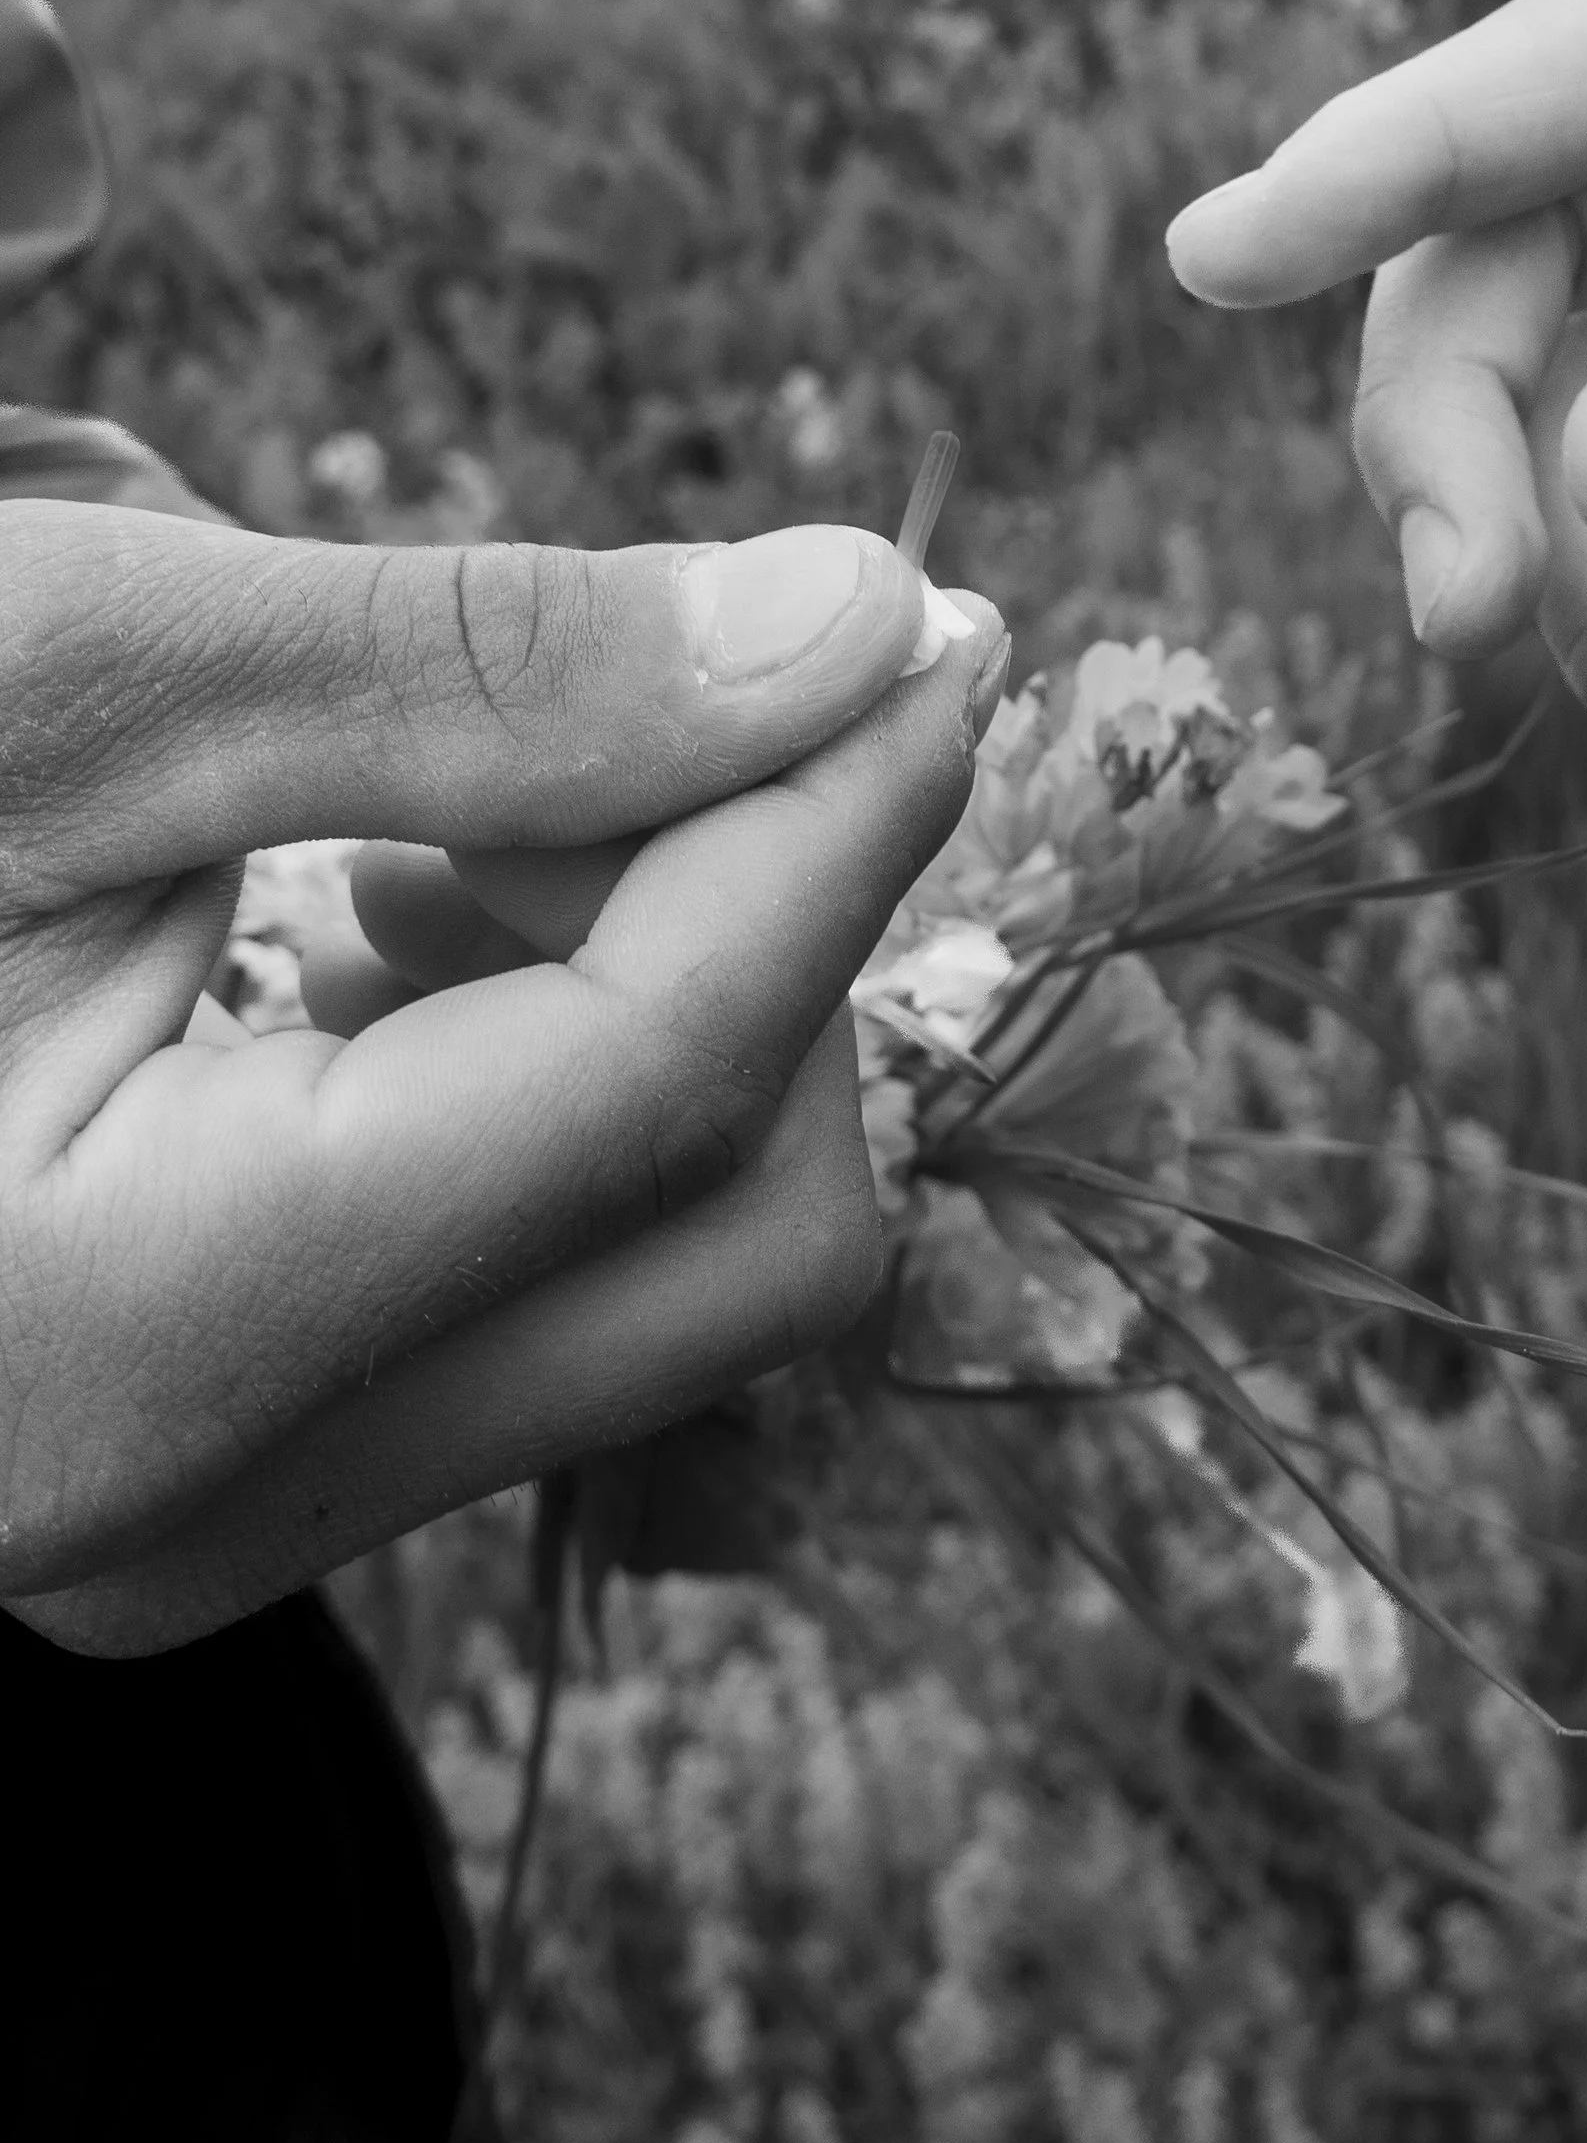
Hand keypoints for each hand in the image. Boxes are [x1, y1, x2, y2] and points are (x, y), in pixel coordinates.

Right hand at [0, 499, 1004, 1649]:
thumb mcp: (76, 675)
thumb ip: (486, 666)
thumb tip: (860, 624)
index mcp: (126, 1332)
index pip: (664, 1075)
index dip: (841, 818)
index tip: (943, 621)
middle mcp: (180, 1509)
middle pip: (736, 1230)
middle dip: (764, 927)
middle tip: (680, 686)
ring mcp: (198, 1521)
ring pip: (669, 1267)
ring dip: (662, 988)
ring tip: (456, 800)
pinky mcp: (215, 1465)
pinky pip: (544, 1281)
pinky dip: (558, 1065)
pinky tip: (388, 907)